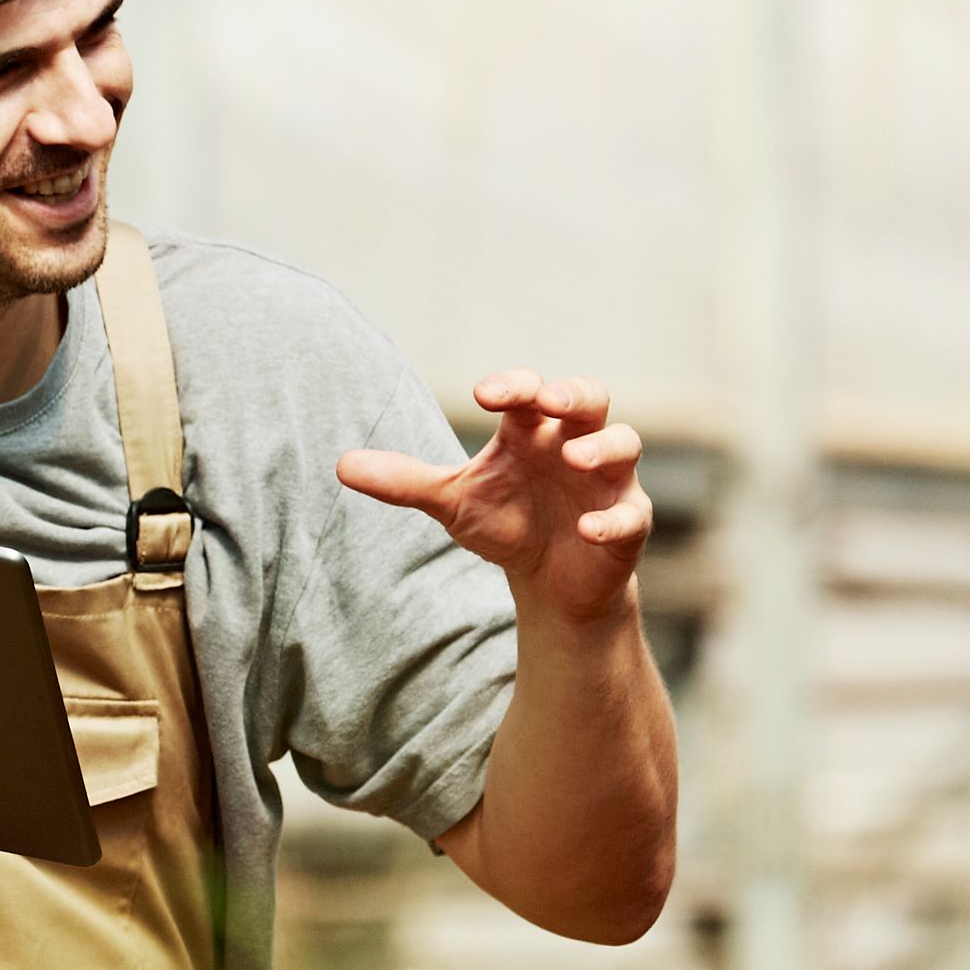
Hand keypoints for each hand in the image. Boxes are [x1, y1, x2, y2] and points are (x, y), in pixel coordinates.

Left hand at [336, 372, 651, 626]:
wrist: (551, 582)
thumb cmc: (506, 524)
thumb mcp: (452, 503)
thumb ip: (405, 482)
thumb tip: (340, 466)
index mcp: (533, 431)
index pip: (528, 393)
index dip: (512, 386)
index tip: (482, 394)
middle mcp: (575, 444)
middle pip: (589, 399)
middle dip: (572, 394)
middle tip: (547, 399)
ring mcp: (608, 481)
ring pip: (622, 444)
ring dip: (601, 448)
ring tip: (574, 460)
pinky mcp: (627, 523)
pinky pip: (630, 514)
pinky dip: (612, 519)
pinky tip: (586, 529)